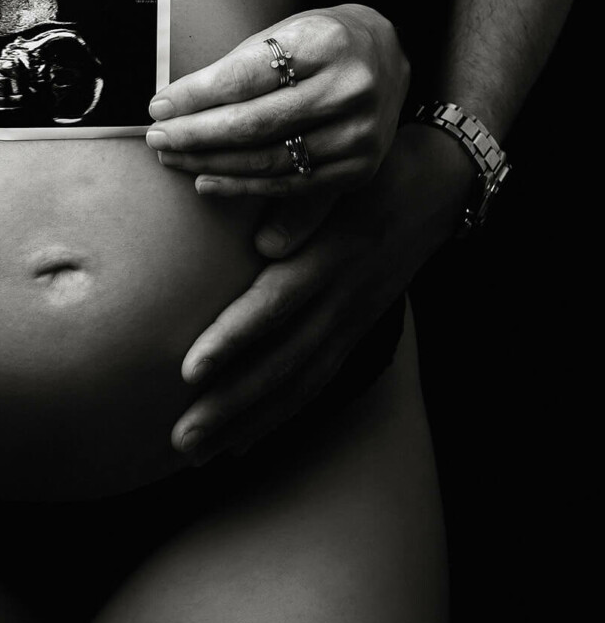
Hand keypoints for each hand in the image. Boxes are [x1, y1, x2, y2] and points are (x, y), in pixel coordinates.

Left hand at [147, 4, 409, 198]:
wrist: (387, 56)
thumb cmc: (318, 44)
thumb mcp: (282, 34)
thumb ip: (235, 69)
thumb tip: (174, 107)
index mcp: (326, 43)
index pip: (244, 77)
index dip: (195, 96)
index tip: (158, 106)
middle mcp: (349, 89)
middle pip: (254, 123)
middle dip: (194, 134)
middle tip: (156, 138)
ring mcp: (358, 134)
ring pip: (266, 160)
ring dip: (209, 163)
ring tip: (172, 158)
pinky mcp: (357, 168)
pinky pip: (287, 186)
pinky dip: (241, 187)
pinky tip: (205, 181)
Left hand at [170, 123, 472, 463]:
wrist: (441, 186)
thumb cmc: (377, 170)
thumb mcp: (345, 175)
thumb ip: (304, 206)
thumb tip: (263, 242)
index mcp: (334, 254)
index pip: (278, 303)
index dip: (235, 338)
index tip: (190, 370)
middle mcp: (344, 297)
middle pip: (283, 360)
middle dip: (230, 403)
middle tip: (182, 437)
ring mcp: (354, 320)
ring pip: (297, 382)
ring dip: (247, 421)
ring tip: (198, 452)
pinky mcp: (358, 331)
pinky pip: (318, 382)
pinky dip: (281, 415)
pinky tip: (243, 442)